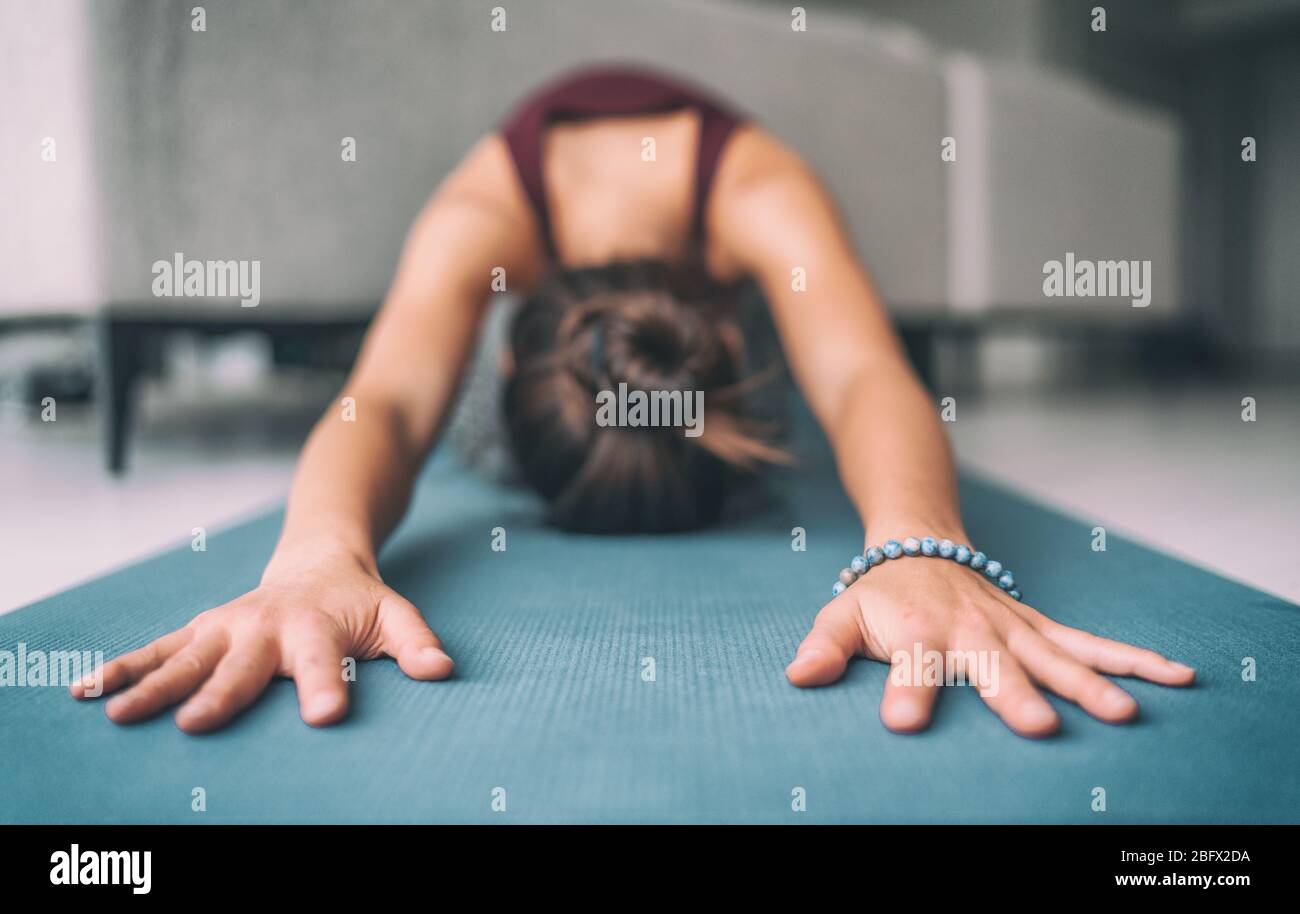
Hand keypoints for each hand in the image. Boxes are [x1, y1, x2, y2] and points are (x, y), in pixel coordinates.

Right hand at [69, 547, 451, 732]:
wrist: (318, 560)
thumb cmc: (359, 602)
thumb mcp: (395, 616)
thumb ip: (416, 642)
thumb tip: (441, 669)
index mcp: (316, 626)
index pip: (322, 661)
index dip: (325, 686)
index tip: (324, 715)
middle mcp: (264, 626)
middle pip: (239, 666)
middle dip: (219, 695)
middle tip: (194, 725)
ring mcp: (227, 627)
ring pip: (185, 656)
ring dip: (150, 684)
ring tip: (117, 714)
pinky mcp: (201, 629)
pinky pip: (157, 650)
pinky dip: (122, 667)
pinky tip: (84, 690)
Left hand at [785, 555, 1194, 736]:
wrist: (919, 543)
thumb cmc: (878, 593)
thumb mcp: (840, 614)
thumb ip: (823, 647)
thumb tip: (797, 676)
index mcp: (916, 632)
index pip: (909, 665)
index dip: (905, 692)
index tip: (902, 722)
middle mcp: (970, 630)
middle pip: (993, 665)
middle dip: (1014, 694)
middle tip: (1038, 728)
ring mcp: (1010, 628)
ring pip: (1055, 656)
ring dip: (1090, 683)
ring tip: (1123, 715)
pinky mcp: (1037, 626)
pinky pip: (1089, 643)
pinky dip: (1132, 659)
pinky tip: (1177, 676)